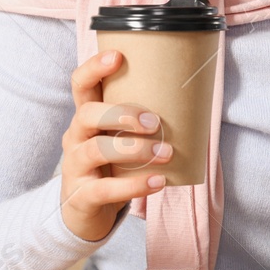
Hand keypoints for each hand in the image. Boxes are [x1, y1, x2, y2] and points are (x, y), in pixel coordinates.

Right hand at [59, 49, 171, 241]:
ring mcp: (75, 166)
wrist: (85, 212)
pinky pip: (105, 189)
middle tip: (154, 122)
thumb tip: (194, 98)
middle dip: (122, 113)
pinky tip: (159, 181)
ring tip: (166, 153)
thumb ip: (141, 120)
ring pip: (96, 150)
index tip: (118, 56)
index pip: (80, 84)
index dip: (94, 68)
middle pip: (87, 114)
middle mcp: (75, 137)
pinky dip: (135, 185)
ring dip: (136, 150)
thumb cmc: (111, 166)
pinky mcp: (82, 196)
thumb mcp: (119, 138)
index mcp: (85, 116)